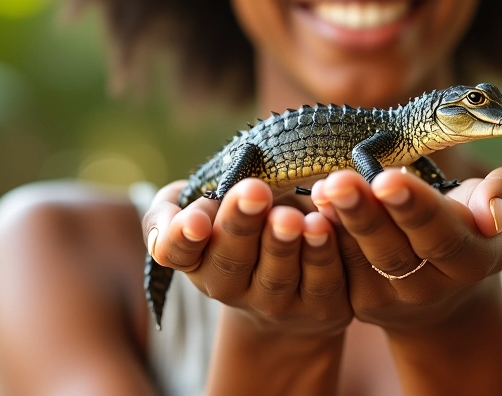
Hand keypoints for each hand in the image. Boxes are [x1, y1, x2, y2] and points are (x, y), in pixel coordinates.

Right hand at [142, 179, 352, 338]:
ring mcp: (278, 304)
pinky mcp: (323, 309)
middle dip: (243, 225)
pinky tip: (329, 223)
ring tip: (295, 217)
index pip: (178, 252)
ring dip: (286, 246)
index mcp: (197, 258)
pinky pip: (328, 282)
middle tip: (255, 192)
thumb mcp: (201, 208)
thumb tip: (183, 219)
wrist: (293, 265)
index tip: (195, 221)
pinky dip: (330, 253)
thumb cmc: (239, 221)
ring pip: (279, 278)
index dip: (183, 238)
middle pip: (232, 262)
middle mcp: (232, 288)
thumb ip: (171, 211)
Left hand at [310, 166, 501, 334]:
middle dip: (366, 215)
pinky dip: (324, 238)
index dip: (414, 209)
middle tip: (340, 181)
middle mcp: (434, 288)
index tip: (387, 178)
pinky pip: (340, 270)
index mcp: (475, 260)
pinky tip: (312, 206)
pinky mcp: (361, 303)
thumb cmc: (477, 226)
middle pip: (395, 253)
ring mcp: (394, 300)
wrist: (448, 282)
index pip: (443, 236)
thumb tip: (491, 213)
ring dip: (339, 224)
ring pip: (363, 262)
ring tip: (322, 188)